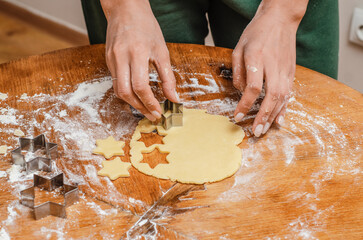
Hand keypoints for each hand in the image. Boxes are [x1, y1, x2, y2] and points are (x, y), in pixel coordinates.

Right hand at [101, 0, 177, 120]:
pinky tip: (137, 95)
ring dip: (132, 103)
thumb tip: (173, 98)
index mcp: (136, 53)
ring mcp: (111, 59)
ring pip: (118, 90)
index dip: (150, 102)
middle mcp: (120, 57)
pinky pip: (116, 82)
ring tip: (146, 108)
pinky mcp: (107, 60)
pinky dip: (127, 92)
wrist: (125, 9)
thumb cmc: (146, 26)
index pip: (141, 86)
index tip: (159, 112)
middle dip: (140, 108)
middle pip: (126, 93)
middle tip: (152, 115)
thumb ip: (168, 76)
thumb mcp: (162, 50)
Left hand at [232, 1, 306, 136]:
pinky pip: (289, 93)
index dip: (245, 104)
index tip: (238, 116)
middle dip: (263, 116)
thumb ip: (238, 71)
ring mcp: (285, 69)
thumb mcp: (238, 48)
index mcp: (257, 58)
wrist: (280, 19)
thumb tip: (241, 91)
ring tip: (264, 129)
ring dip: (273, 116)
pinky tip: (279, 120)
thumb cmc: (256, 33)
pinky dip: (284, 108)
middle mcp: (273, 65)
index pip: (253, 87)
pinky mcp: (291, 72)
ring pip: (282, 97)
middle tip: (255, 132)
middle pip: (271, 96)